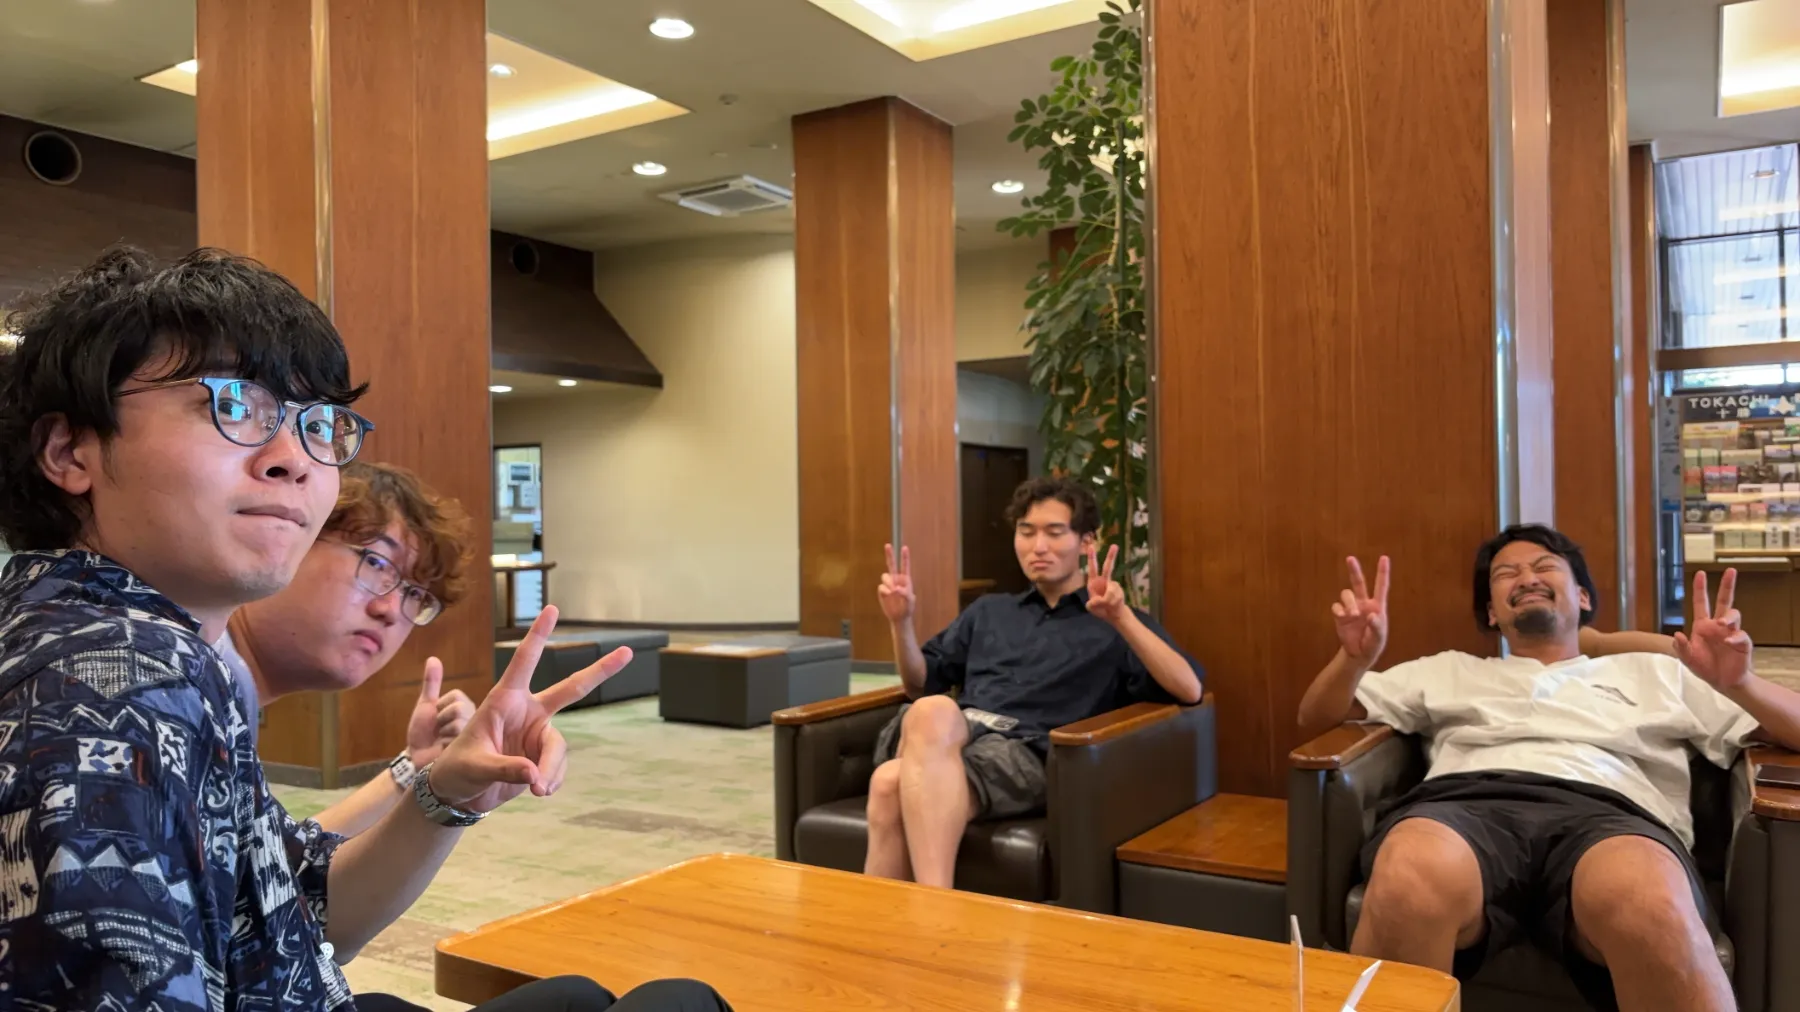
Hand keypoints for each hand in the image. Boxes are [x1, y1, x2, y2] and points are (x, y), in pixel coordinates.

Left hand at [404, 658, 473, 767]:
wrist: (417, 760)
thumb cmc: (423, 734)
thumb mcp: (425, 706)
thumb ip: (431, 683)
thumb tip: (433, 658)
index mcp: (464, 706)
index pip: (456, 696)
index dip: (440, 707)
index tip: (436, 719)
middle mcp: (474, 718)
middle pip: (458, 708)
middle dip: (440, 720)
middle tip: (438, 731)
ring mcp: (475, 735)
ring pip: (458, 723)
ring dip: (441, 733)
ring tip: (441, 741)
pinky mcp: (472, 751)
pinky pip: (456, 738)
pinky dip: (443, 744)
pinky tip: (443, 750)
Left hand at [427, 606, 632, 812]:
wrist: (458, 792)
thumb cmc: (457, 769)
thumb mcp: (475, 766)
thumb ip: (505, 768)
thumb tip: (536, 777)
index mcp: (504, 700)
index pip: (523, 663)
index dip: (537, 636)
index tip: (551, 609)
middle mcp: (526, 711)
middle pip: (571, 688)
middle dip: (600, 671)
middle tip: (627, 652)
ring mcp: (537, 733)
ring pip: (560, 747)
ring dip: (553, 769)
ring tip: (538, 791)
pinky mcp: (542, 755)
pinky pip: (558, 766)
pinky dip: (552, 780)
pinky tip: (538, 791)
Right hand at [878, 544, 915, 623]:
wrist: (900, 617)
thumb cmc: (908, 608)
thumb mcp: (910, 600)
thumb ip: (904, 593)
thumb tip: (895, 588)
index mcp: (906, 580)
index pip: (905, 566)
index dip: (905, 557)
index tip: (905, 548)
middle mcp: (896, 580)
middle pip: (892, 565)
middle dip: (889, 555)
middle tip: (887, 545)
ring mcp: (889, 585)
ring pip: (885, 576)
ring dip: (888, 582)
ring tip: (893, 591)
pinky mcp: (882, 591)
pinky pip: (881, 587)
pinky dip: (885, 590)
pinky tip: (888, 595)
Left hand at [1084, 542, 1126, 624]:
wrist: (1114, 615)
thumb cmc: (1101, 610)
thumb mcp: (1092, 608)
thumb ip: (1093, 604)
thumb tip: (1099, 599)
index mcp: (1094, 583)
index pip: (1092, 569)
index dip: (1092, 558)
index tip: (1091, 546)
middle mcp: (1104, 581)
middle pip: (1108, 567)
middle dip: (1111, 556)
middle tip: (1114, 545)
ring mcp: (1113, 585)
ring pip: (1111, 589)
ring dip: (1108, 600)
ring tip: (1108, 605)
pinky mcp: (1120, 589)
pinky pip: (1116, 594)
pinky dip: (1114, 601)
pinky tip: (1114, 604)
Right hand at [1332, 556, 1389, 665]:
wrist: (1359, 654)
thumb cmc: (1373, 644)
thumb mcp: (1379, 638)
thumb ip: (1376, 626)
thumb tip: (1371, 615)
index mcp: (1377, 606)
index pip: (1381, 586)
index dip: (1383, 572)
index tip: (1384, 558)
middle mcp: (1363, 604)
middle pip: (1358, 583)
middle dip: (1354, 570)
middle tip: (1350, 558)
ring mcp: (1351, 608)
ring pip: (1346, 594)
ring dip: (1349, 602)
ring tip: (1353, 615)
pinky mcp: (1340, 616)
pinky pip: (1336, 607)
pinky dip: (1339, 611)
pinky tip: (1342, 617)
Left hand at [1675, 568, 1753, 691]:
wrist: (1722, 682)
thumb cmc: (1704, 667)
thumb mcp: (1687, 659)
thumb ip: (1681, 648)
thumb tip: (1677, 635)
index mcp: (1702, 625)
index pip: (1701, 602)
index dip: (1700, 588)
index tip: (1700, 573)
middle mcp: (1718, 625)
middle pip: (1724, 601)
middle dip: (1727, 585)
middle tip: (1731, 571)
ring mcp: (1731, 633)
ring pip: (1734, 615)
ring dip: (1729, 617)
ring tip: (1722, 623)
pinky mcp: (1742, 644)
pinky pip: (1741, 636)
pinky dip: (1735, 637)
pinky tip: (1728, 641)